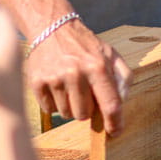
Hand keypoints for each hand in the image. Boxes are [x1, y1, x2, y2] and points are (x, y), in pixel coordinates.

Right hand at [25, 18, 131, 135]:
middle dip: (87, 108)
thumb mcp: (110, 54)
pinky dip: (54, 102)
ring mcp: (55, 78)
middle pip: (84, 115)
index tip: (115, 132)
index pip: (110, 104)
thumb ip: (123, 77)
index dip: (115, 123)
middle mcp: (75, 73)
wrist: (52, 27)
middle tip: (84, 92)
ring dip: (70, 105)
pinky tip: (56, 85)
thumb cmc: (84, 45)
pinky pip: (49, 110)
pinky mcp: (37, 82)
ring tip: (69, 86)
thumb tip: (122, 103)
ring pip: (66, 114)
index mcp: (97, 67)